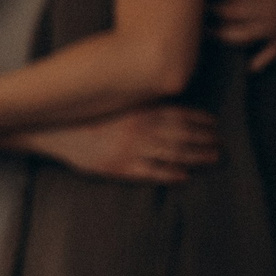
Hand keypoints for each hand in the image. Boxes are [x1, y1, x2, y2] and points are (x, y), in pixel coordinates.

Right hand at [37, 106, 219, 182]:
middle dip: (206, 141)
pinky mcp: (120, 167)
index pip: (181, 115)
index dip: (202, 122)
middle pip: (184, 136)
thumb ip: (139, 102)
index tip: (216, 126)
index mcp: (139, 110)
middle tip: (222, 147)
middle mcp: (140, 129)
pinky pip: (152, 172)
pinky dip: (171, 174)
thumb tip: (164, 98)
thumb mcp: (114, 99)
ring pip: (174, 154)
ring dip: (197, 157)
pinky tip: (185, 176)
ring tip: (213, 159)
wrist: (53, 129)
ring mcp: (131, 149)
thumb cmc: (84, 113)